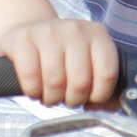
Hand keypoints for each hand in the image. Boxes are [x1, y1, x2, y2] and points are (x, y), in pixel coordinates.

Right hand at [0, 17, 120, 106]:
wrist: (26, 32)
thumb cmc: (61, 56)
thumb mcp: (86, 61)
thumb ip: (103, 83)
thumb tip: (113, 107)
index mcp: (97, 35)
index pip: (107, 73)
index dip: (98, 96)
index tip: (89, 101)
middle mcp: (75, 30)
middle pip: (80, 82)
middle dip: (72, 100)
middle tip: (65, 98)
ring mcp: (47, 32)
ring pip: (55, 82)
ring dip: (51, 98)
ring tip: (49, 94)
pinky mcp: (22, 39)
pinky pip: (31, 77)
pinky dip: (32, 91)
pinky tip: (34, 88)